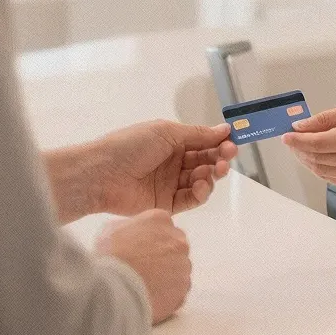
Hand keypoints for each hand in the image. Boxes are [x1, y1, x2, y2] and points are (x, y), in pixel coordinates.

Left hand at [91, 120, 237, 215]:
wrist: (101, 174)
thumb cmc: (132, 145)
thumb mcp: (166, 132)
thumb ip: (197, 134)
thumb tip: (225, 129)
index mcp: (172, 142)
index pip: (203, 142)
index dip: (219, 142)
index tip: (234, 140)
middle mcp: (173, 162)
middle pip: (205, 162)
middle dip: (220, 158)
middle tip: (228, 156)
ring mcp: (170, 184)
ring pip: (201, 181)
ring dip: (212, 175)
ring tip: (213, 171)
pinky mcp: (167, 205)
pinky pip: (190, 199)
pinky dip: (200, 193)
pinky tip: (201, 185)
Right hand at [95, 209, 190, 323]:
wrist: (115, 288)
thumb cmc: (110, 258)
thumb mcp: (110, 231)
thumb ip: (128, 228)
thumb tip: (131, 235)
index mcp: (160, 220)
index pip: (161, 226)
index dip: (149, 240)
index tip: (139, 251)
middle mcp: (177, 239)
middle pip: (173, 246)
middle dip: (161, 256)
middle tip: (143, 269)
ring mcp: (183, 264)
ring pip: (178, 269)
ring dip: (166, 276)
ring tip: (145, 286)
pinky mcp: (184, 287)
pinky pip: (179, 290)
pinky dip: (168, 294)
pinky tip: (151, 297)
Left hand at [282, 102, 335, 189]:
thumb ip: (327, 118)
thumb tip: (302, 126)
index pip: (318, 144)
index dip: (298, 140)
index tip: (286, 134)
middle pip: (317, 159)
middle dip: (299, 149)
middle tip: (292, 138)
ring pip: (321, 171)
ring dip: (307, 159)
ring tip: (302, 145)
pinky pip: (331, 178)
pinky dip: (320, 167)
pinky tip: (318, 155)